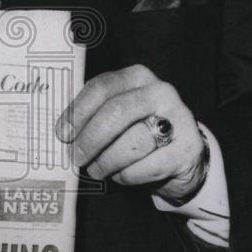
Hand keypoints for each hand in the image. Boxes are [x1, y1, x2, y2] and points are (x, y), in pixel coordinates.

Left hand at [56, 64, 207, 203]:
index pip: (102, 87)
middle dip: (91, 138)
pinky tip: (123, 175)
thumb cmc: (138, 131)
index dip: (79, 112)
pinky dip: (129, 175)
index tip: (63, 134)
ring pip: (132, 142)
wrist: (181, 154)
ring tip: (98, 170)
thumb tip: (64, 132)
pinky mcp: (189, 147)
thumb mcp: (118, 114)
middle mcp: (160, 91)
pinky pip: (149, 166)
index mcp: (137, 76)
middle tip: (76, 157)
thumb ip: (94, 114)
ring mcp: (179, 118)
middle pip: (116, 112)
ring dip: (108, 161)